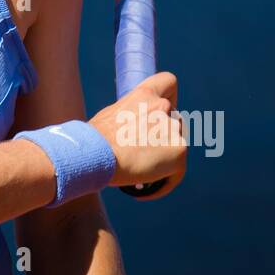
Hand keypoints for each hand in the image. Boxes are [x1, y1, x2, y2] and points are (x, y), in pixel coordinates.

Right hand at [88, 72, 186, 196]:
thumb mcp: (112, 116)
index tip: (163, 111)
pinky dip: (163, 183)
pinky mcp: (180, 152)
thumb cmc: (94, 139)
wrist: (96, 154)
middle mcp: (162, 108)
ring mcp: (173, 129)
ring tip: (142, 176)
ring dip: (163, 159)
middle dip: (164, 136)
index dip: (171, 96)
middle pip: (175, 121)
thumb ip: (131, 117)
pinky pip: (176, 172)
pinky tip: (144, 192)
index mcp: (144, 95)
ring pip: (176, 146)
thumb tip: (133, 132)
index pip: (169, 82)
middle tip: (145, 154)